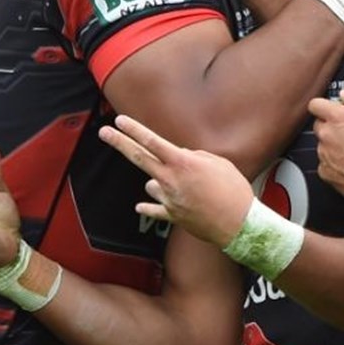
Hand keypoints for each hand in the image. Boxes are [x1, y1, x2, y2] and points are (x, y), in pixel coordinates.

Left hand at [101, 115, 254, 248]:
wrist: (239, 224)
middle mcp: (170, 180)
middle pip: (139, 158)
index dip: (134, 129)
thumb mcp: (219, 164)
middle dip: (119, 142)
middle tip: (104, 132)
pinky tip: (141, 206)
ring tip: (186, 188)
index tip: (119, 120)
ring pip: (151, 183)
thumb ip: (195, 157)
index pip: (152, 141)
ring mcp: (168, 199)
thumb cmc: (234, 191)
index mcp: (183, 163)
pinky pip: (153, 208)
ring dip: (159, 181)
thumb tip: (179, 156)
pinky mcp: (171, 216)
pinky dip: (149, 206)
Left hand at [309, 91, 343, 198]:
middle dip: (332, 125)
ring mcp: (324, 154)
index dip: (324, 105)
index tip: (333, 109)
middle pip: (319, 124)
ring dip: (334, 145)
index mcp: (336, 117)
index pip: (315, 104)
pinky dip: (335, 163)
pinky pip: (326, 163)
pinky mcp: (326, 172)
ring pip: (323, 144)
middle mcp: (326, 134)